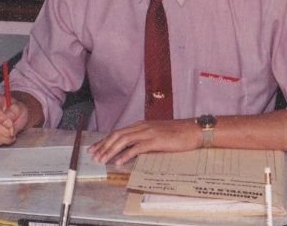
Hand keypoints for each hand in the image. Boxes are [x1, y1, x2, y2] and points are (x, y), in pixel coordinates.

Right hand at [0, 94, 28, 145]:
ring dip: (2, 138)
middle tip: (13, 132)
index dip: (0, 117)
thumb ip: (15, 110)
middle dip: (4, 130)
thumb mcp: (20, 107)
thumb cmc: (15, 111)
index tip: (10, 125)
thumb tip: (9, 118)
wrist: (12, 118)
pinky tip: (4, 139)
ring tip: (11, 136)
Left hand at [87, 119, 201, 165]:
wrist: (193, 130)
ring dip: (111, 150)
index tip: (95, 149)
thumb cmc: (177, 134)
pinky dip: (126, 155)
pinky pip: (137, 148)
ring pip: (124, 140)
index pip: (118, 133)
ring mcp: (148, 133)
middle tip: (93, 156)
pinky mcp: (156, 140)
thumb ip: (144, 140)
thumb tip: (132, 150)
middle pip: (117, 135)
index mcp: (141, 125)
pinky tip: (119, 162)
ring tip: (102, 160)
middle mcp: (142, 127)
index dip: (105, 141)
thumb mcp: (157, 135)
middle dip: (103, 146)